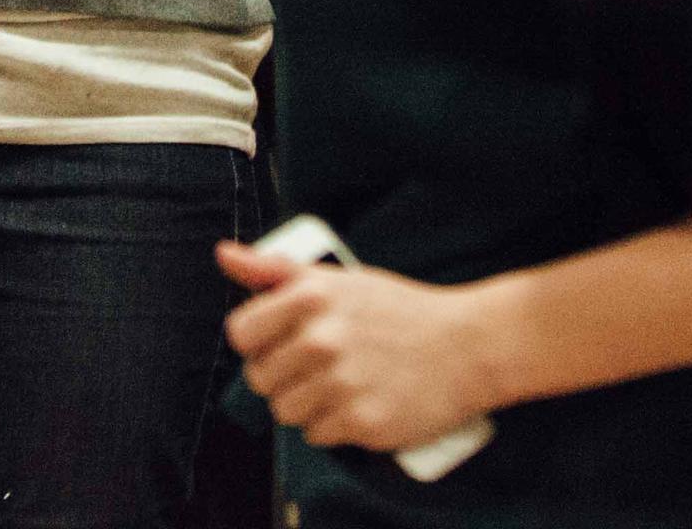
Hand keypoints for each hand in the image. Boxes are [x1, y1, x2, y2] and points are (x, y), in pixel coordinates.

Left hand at [218, 242, 498, 451]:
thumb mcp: (338, 279)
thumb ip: (274, 271)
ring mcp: (342, 383)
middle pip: (261, 379)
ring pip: (285, 412)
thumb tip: (223, 255)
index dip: (258, 343)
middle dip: (283, 376)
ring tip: (340, 386)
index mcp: (310, 297)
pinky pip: (317, 435)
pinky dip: (334, 427)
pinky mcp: (362, 422)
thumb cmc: (400, 310)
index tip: (280, 343)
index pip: (241, 335)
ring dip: (307, 405)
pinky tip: (358, 404)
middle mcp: (321, 340)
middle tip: (319, 367)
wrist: (468, 346)